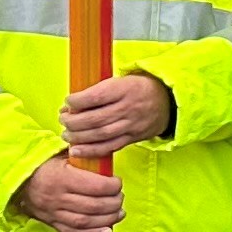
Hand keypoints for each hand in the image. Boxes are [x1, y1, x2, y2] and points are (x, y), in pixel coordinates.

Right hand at [15, 155, 123, 231]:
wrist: (19, 182)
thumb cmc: (46, 166)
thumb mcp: (62, 155)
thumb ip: (84, 158)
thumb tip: (108, 159)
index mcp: (61, 178)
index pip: (94, 186)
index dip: (112, 186)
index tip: (118, 183)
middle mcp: (56, 197)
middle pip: (93, 206)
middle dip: (113, 203)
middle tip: (120, 198)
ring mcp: (53, 213)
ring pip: (85, 221)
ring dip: (107, 219)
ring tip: (119, 213)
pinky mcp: (52, 223)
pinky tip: (107, 231)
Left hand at [55, 71, 172, 155]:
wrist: (167, 101)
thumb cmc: (137, 88)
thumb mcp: (121, 80)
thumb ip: (98, 91)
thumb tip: (70, 105)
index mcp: (125, 89)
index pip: (96, 97)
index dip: (77, 101)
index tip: (68, 102)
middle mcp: (128, 108)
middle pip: (95, 118)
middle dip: (73, 121)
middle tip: (63, 120)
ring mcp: (131, 125)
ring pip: (100, 134)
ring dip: (79, 137)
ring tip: (67, 135)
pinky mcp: (132, 138)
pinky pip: (110, 147)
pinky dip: (91, 151)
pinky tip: (77, 151)